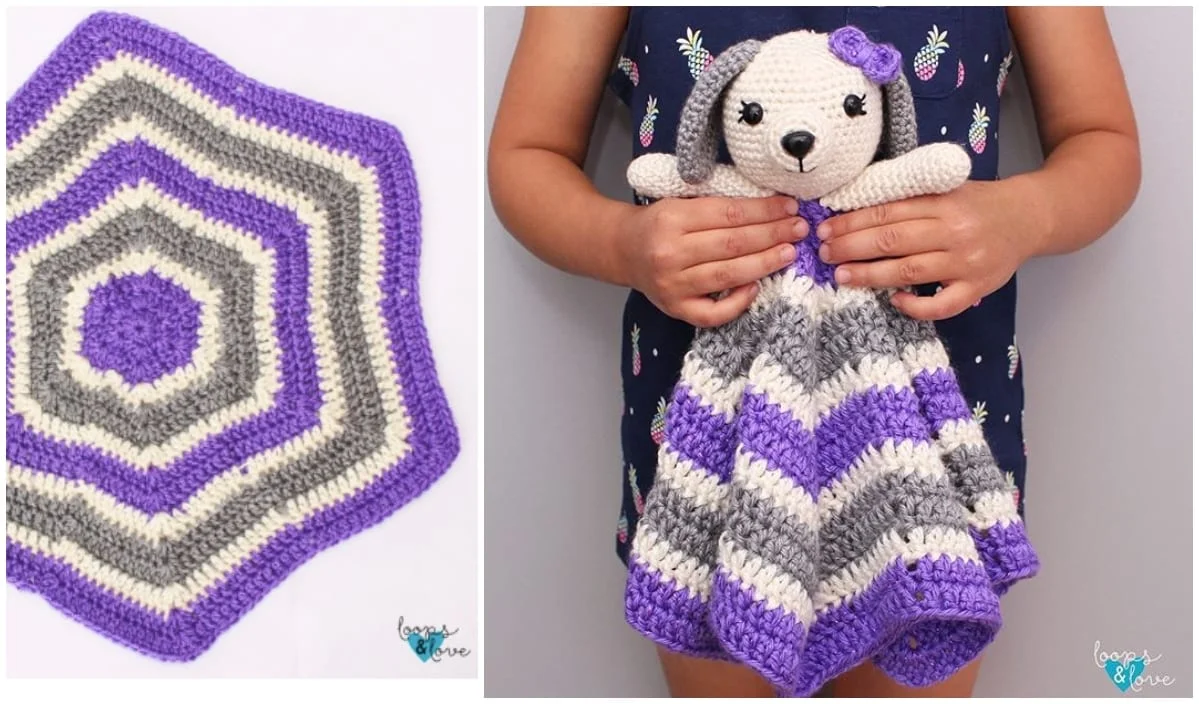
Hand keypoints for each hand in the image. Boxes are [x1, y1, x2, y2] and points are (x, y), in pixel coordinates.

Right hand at [615, 195, 807, 326]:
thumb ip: (717, 207)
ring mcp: (672, 285)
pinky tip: (755, 287)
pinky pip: (712, 313)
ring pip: (728, 275)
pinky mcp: (675, 309)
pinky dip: (737, 302)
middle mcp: (670, 253)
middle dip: (772, 234)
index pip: (729, 214)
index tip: (789, 206)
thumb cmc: (659, 224)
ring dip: (765, 263)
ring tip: (789, 252)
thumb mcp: (680, 203)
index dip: (764, 210)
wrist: (622, 250)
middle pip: (733, 244)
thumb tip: (770, 208)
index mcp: (672, 218)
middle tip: (799, 229)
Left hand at [814, 180, 1044, 320]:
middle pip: (892, 241)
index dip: (852, 222)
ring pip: (908, 271)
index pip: (888, 213)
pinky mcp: (977, 289)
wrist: (1031, 217)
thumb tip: (855, 209)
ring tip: (841, 276)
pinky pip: (941, 305)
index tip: (826, 230)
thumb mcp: (947, 188)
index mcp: (943, 202)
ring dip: (869, 275)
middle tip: (824, 253)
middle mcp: (954, 232)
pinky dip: (915, 306)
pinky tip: (893, 300)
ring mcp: (966, 263)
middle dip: (851, 248)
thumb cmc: (978, 203)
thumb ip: (910, 199)